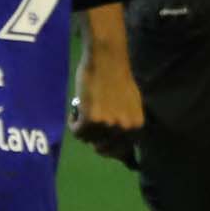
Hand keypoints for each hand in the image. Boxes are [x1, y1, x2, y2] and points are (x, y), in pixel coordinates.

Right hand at [71, 38, 144, 163]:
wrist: (107, 59)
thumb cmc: (118, 77)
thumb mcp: (132, 105)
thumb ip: (128, 124)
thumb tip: (124, 151)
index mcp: (136, 126)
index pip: (121, 151)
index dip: (108, 146)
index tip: (99, 139)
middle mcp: (124, 129)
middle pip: (103, 148)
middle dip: (94, 138)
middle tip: (90, 123)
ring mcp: (108, 126)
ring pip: (88, 140)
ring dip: (83, 127)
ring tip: (84, 109)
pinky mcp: (90, 120)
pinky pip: (77, 132)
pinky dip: (73, 122)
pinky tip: (76, 109)